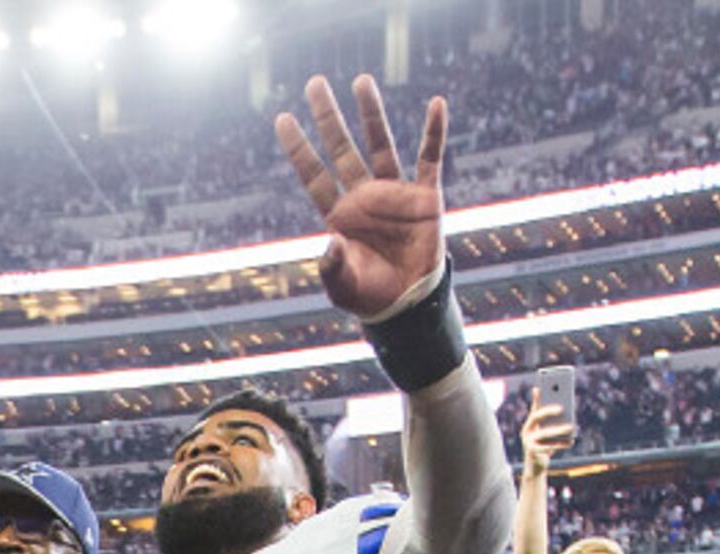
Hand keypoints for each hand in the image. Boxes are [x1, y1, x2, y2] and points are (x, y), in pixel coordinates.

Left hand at [276, 74, 448, 322]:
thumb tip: (329, 241)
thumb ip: (332, 267)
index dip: (299, 148)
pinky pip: (430, 159)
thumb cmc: (371, 297)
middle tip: (315, 84)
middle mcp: (364, 197)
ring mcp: (394, 194)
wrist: (410, 306)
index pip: (315, 174)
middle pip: (342, 149)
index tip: (283, 118)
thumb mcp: (343, 286)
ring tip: (361, 80)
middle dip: (329, 117)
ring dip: (371, 114)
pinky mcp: (425, 198)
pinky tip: (436, 105)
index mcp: (340, 215)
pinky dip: (434, 133)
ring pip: (380, 145)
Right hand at [522, 400, 573, 471]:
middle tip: (562, 408)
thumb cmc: (544, 449)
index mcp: (529, 425)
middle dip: (548, 410)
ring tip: (571, 427)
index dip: (536, 399)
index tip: (539, 388)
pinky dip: (561, 444)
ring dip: (558, 429)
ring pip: (544, 433)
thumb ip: (553, 424)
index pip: (534, 409)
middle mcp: (526, 431)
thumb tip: (566, 413)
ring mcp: (527, 442)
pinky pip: (547, 447)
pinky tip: (571, 442)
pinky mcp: (532, 452)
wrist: (535, 469)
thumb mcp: (548, 436)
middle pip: (536, 417)